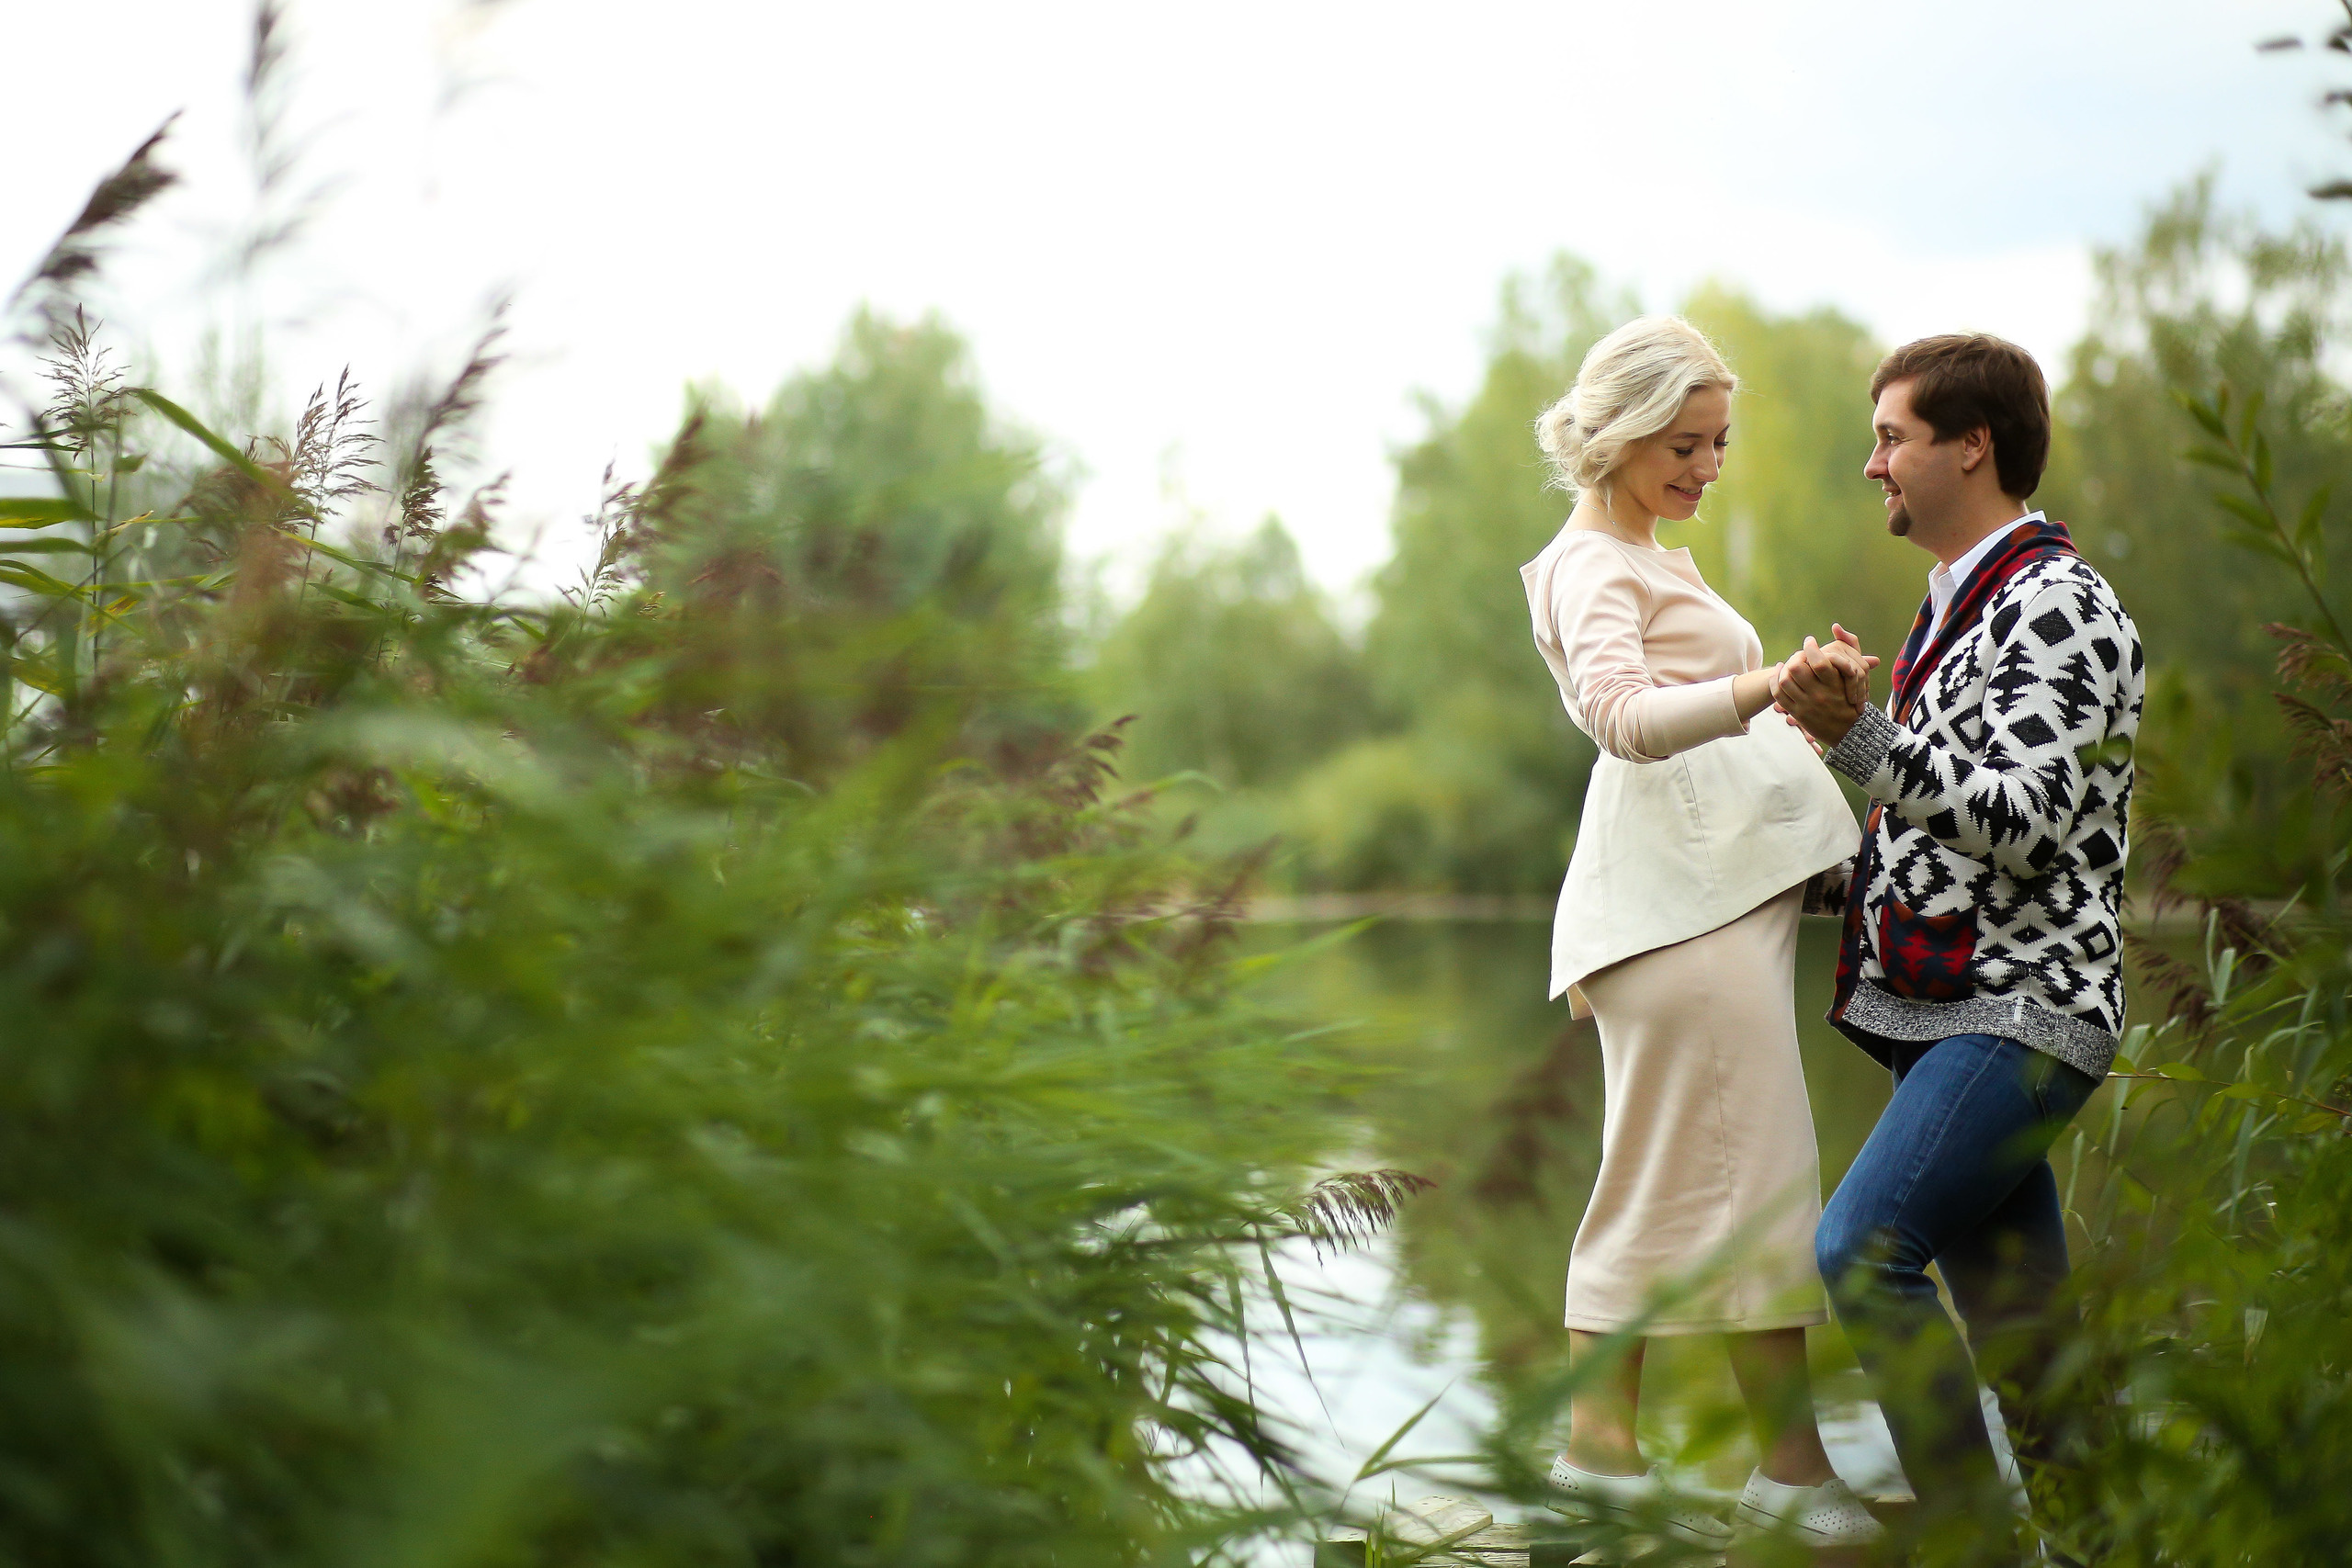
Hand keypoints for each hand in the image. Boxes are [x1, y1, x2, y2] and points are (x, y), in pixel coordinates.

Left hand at [1774, 627, 1872, 748]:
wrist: (1850, 731)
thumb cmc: (1853, 697)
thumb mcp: (1858, 675)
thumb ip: (1850, 648)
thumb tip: (1835, 626)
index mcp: (1835, 685)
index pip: (1818, 662)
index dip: (1810, 648)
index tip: (1810, 641)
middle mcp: (1820, 695)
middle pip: (1797, 668)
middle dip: (1796, 656)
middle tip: (1799, 653)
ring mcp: (1806, 705)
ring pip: (1784, 681)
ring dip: (1784, 668)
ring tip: (1789, 663)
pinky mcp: (1796, 713)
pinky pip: (1778, 695)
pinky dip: (1775, 681)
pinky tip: (1779, 673)